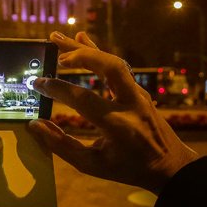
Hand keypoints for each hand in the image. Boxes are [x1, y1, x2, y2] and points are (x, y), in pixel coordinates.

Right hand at [28, 31, 199, 191]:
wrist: (170, 166)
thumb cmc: (128, 168)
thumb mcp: (92, 165)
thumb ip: (62, 145)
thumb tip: (36, 125)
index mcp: (118, 125)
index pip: (84, 99)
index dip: (58, 89)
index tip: (38, 83)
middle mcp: (131, 104)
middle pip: (110, 67)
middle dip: (81, 56)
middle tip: (55, 55)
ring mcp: (139, 95)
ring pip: (114, 62)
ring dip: (85, 48)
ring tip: (58, 38)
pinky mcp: (139, 91)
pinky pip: (118, 68)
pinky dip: (98, 54)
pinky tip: (82, 40)